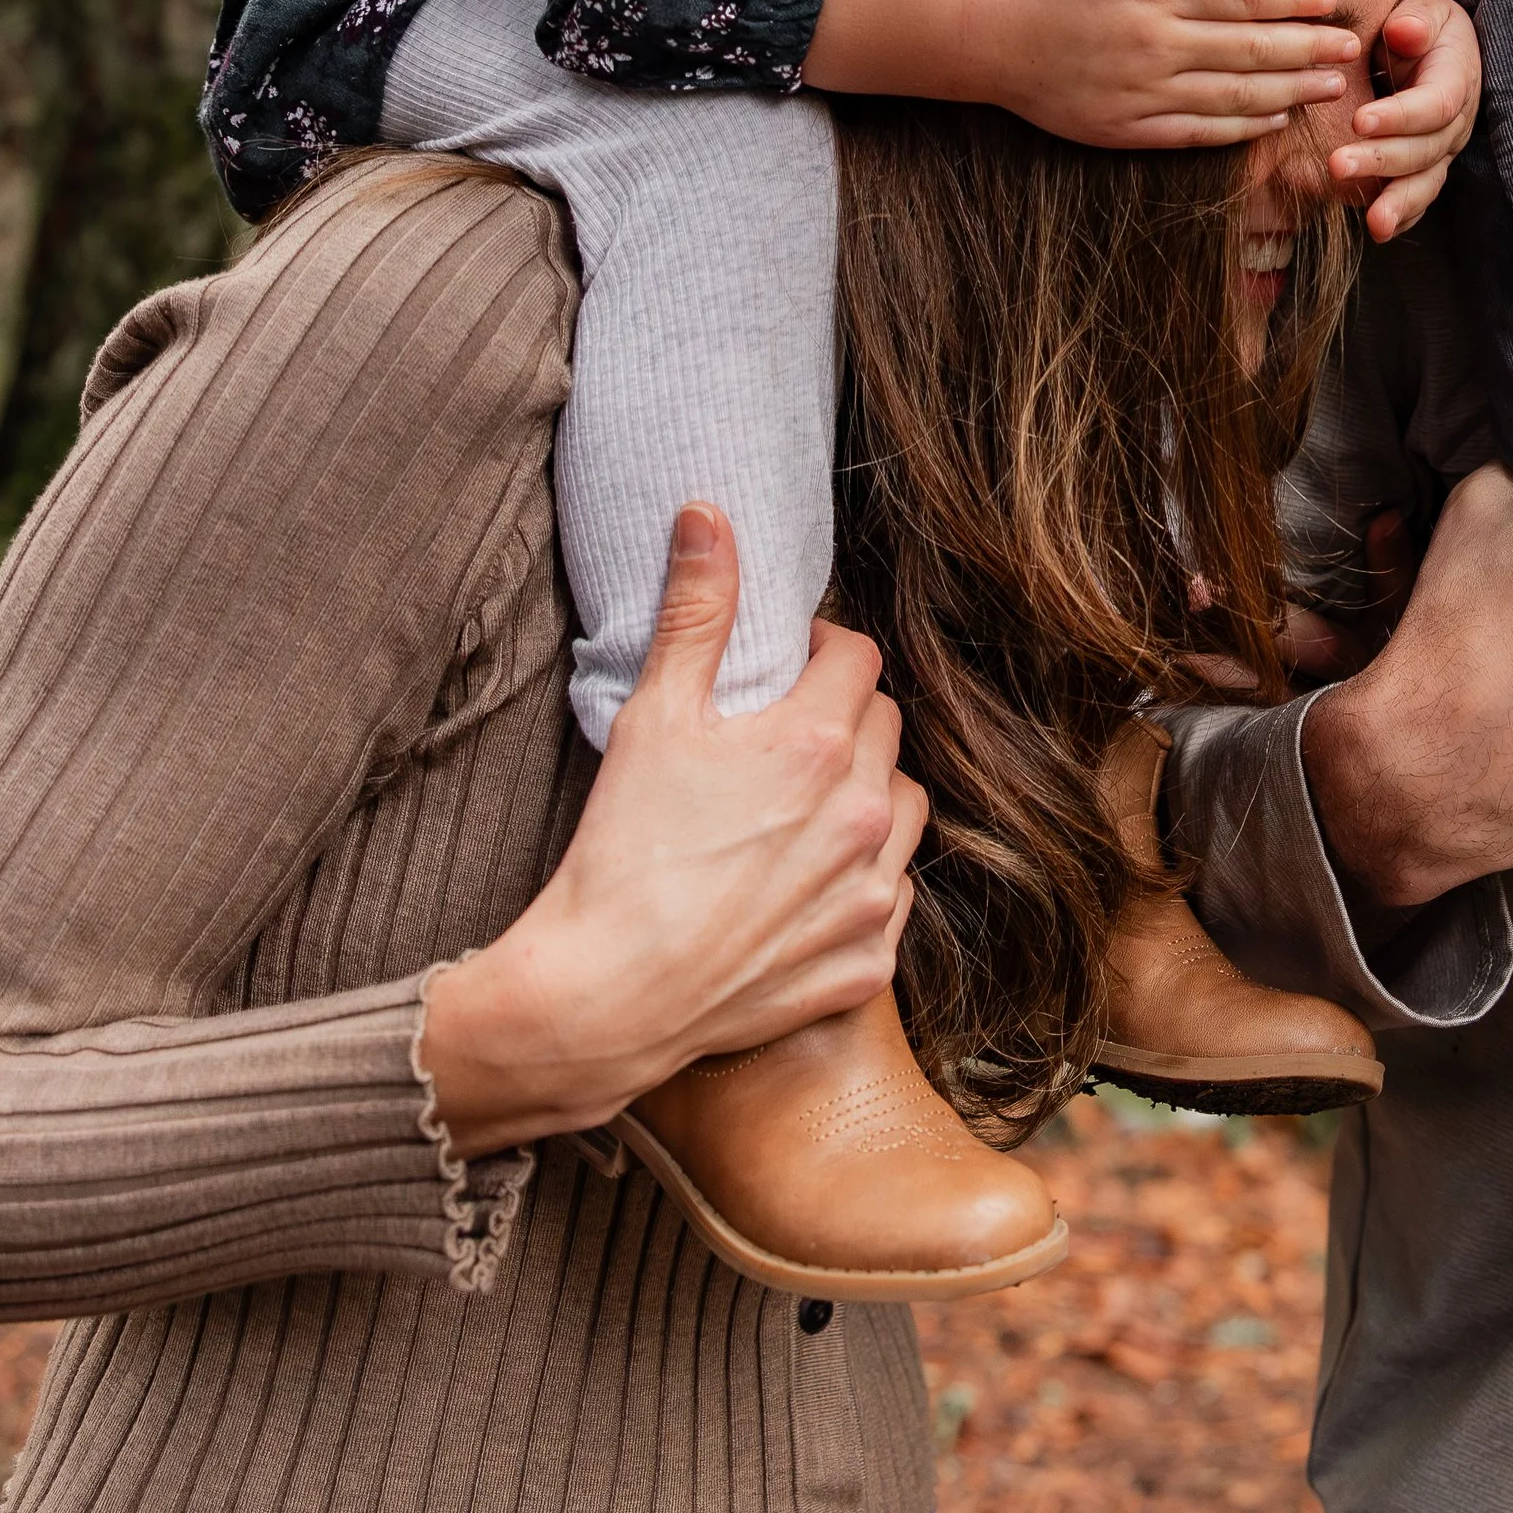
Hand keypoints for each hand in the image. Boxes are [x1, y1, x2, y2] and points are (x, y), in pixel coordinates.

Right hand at [419, 507, 924, 1157]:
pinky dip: (863, 880)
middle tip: (784, 734)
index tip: (787, 666)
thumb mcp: (653, 717)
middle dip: (844, 716)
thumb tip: (709, 514)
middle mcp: (863, 815)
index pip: (859, 656)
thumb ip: (696, 611)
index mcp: (818, 744)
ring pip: (905, 808)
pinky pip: (894, 896)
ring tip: (804, 804)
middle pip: (886, 727)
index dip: (822, 650)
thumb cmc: (622, 854)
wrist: (607, 997)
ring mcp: (871, 893)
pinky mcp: (866, 961)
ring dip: (867, 794)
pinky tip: (808, 882)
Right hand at [962, 0, 1363, 147]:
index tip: (1332, 0)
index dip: (1295, 0)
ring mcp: (1143, 91)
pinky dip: (1241, 130)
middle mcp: (1157, 44)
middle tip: (1351, 49)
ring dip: (1289, 93)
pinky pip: (1197, 133)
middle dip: (1309, 50)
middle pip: (1251, 49)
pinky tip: (1273, 121)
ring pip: (1234, 98)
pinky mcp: (1127, 128)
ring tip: (1331, 89)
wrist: (983, 35)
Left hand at [1328, 0, 1481, 238]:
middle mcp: (1455, 123)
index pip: (1435, 104)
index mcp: (1457, 79)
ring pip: (1425, 181)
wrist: (1428, 43)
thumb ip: (1416, 18)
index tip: (1359, 121)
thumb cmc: (1418, 23)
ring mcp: (1442, 151)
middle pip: (1425, 149)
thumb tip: (1404, 31)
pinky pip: (1419, 198)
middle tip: (1337, 165)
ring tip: (1373, 222)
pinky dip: (1403, 217)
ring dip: (1398, 203)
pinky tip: (1380, 229)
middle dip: (1382, 160)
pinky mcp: (1425, 168)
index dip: (1400, 116)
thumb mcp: (1424, 8)